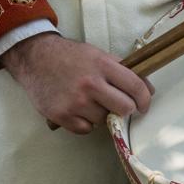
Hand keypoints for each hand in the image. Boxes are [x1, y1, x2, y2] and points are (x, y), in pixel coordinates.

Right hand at [2, 34, 152, 133]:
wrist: (35, 58)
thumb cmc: (70, 56)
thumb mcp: (97, 54)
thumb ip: (121, 70)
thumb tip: (147, 89)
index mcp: (102, 65)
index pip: (135, 86)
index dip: (145, 99)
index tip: (144, 106)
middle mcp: (90, 84)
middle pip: (124, 108)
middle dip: (126, 110)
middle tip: (121, 107)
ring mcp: (75, 101)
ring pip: (104, 120)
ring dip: (101, 115)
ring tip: (90, 102)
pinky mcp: (61, 115)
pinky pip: (86, 129)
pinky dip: (85, 123)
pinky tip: (78, 110)